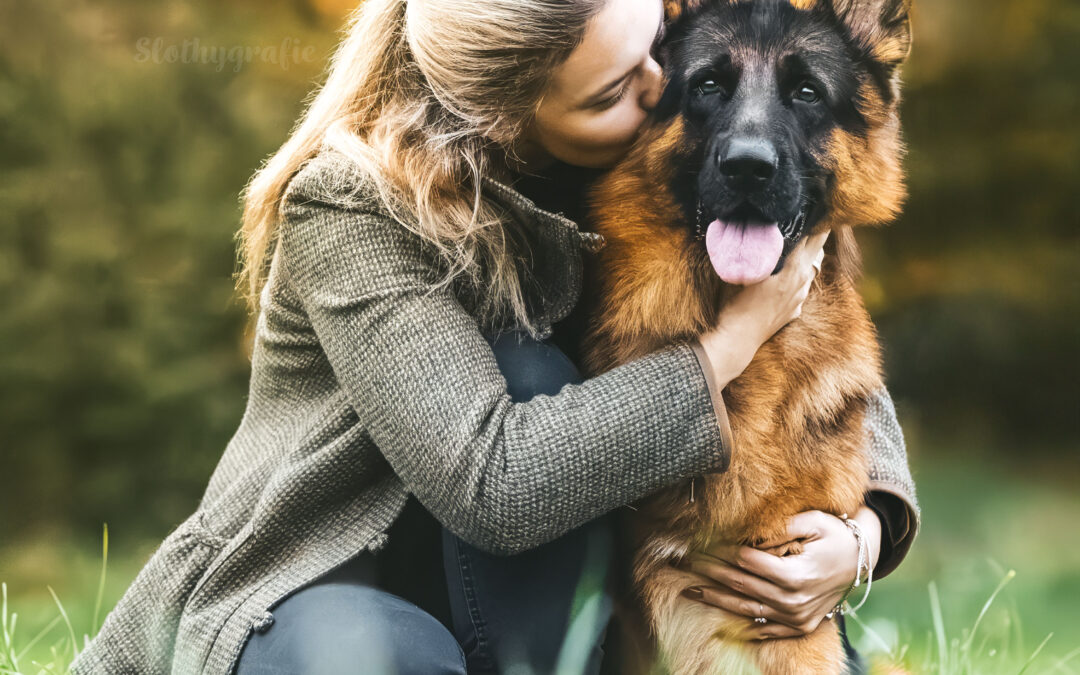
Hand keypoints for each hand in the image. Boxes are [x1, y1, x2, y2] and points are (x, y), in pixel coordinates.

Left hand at [676, 506, 881, 639]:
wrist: (862, 561)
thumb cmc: (835, 534)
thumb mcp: (813, 521)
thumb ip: (781, 526)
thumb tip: (747, 530)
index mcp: (796, 574)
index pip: (746, 562)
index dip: (720, 551)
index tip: (699, 542)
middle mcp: (794, 601)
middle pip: (740, 585)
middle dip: (709, 573)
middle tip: (683, 562)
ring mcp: (796, 617)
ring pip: (746, 610)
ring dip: (715, 600)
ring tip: (690, 590)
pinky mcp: (799, 627)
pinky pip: (765, 630)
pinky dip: (741, 625)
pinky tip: (718, 620)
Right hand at [698, 230, 828, 386]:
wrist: (737, 340)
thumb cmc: (736, 305)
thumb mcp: (746, 272)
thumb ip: (756, 253)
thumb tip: (753, 232)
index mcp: (794, 271)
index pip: (813, 239)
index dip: (816, 223)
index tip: (815, 210)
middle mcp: (802, 284)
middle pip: (816, 253)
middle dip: (817, 236)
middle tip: (815, 220)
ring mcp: (799, 300)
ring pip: (809, 272)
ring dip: (806, 258)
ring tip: (798, 246)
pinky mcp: (792, 312)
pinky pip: (799, 290)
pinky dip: (796, 279)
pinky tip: (785, 277)